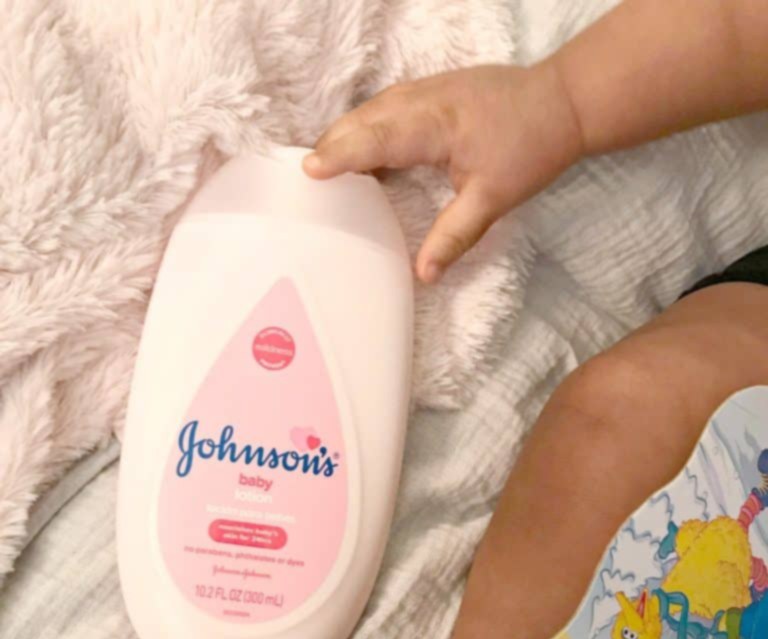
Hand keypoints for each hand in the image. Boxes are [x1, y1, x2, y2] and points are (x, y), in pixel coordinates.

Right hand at [304, 64, 583, 282]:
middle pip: (366, 119)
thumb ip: (454, 236)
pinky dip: (368, 127)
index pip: (377, 138)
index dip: (343, 154)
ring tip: (324, 164)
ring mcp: (427, 89)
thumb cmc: (530, 148)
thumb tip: (423, 276)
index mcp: (435, 124)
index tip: (311, 170)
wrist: (563, 102)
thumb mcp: (493, 199)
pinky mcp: (433, 91)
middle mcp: (424, 99)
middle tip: (305, 175)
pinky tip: (361, 148)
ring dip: (347, 133)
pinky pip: (387, 107)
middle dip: (334, 143)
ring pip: (373, 109)